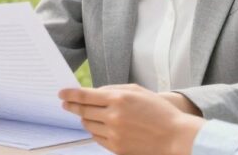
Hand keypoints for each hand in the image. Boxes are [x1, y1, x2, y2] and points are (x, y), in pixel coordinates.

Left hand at [58, 85, 204, 154]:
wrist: (175, 137)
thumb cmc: (159, 112)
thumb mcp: (137, 91)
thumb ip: (114, 89)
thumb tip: (94, 93)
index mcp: (118, 98)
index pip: (85, 96)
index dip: (70, 94)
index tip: (61, 93)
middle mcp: (113, 116)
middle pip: (83, 111)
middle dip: (72, 106)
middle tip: (65, 104)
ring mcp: (114, 133)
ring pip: (88, 125)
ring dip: (85, 119)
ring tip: (86, 115)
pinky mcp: (116, 148)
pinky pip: (97, 138)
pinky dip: (95, 131)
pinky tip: (100, 127)